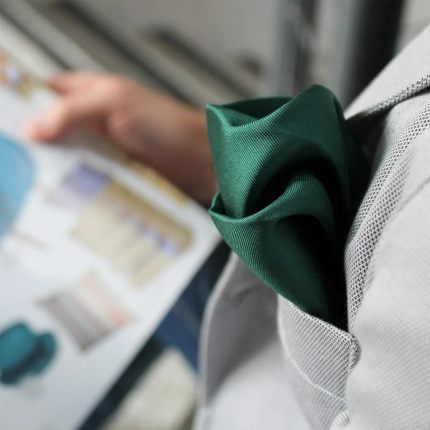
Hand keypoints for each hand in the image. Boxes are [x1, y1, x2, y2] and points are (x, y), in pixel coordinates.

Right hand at [25, 72, 216, 204]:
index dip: (25, 109)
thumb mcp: (116, 102)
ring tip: (41, 180)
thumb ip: (74, 110)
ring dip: (58, 167)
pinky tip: (71, 191)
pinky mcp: (115, 170)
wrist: (201, 157)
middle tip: (23, 161)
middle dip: (38, 145)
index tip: (12, 130)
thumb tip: (36, 126)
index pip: (44, 95)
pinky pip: (88, 176)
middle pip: (53, 130)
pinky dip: (78, 182)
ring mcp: (104, 146)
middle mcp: (93, 119)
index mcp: (89, 92)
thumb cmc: (168, 122)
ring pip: (69, 156)